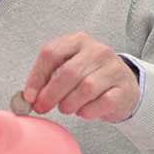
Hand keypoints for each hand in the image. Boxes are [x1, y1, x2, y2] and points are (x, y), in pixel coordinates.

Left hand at [22, 32, 139, 122]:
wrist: (122, 86)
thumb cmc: (88, 76)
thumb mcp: (67, 69)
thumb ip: (47, 78)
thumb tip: (30, 97)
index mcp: (77, 41)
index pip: (51, 53)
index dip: (36, 77)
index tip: (29, 96)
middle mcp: (97, 51)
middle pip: (68, 72)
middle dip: (51, 94)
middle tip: (42, 107)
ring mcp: (113, 68)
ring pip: (86, 88)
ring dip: (70, 103)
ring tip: (66, 108)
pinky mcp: (123, 88)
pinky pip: (103, 102)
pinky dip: (88, 111)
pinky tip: (83, 112)